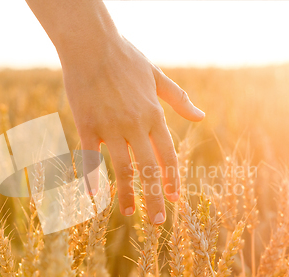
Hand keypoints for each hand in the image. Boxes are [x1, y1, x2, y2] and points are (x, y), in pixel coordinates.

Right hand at [60, 35, 204, 223]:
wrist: (91, 44)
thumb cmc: (126, 58)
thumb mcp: (158, 77)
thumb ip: (179, 99)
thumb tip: (201, 116)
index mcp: (154, 114)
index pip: (168, 155)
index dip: (172, 179)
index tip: (175, 198)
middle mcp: (135, 125)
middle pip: (150, 169)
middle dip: (156, 197)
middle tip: (158, 221)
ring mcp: (110, 127)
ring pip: (122, 169)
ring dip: (128, 194)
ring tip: (131, 214)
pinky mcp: (87, 126)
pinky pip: (89, 158)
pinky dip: (91, 179)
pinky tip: (94, 198)